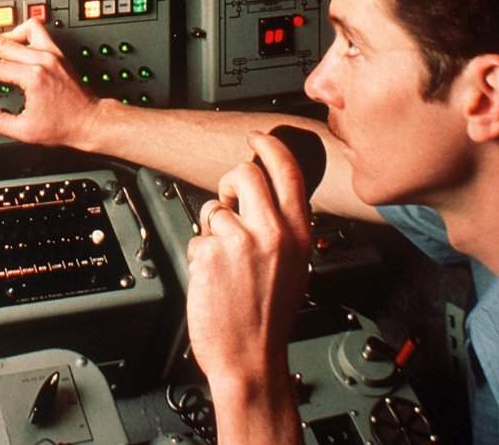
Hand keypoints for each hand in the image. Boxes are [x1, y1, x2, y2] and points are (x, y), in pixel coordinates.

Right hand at [0, 13, 101, 148]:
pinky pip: (40, 33)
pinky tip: (19, 43)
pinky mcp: (60, 55)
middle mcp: (44, 60)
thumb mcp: (25, 131)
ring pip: (27, 28)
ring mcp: (54, 54)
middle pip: (6, 41)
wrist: (90, 122)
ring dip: (10, 33)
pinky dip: (27, 34)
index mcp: (34, 76)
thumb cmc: (66, 125)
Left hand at [185, 132, 311, 393]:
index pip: (288, 171)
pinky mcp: (211, 253)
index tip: (257, 139)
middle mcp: (273, 233)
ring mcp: (240, 241)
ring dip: (212, 228)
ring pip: (215, 208)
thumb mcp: (294, 267)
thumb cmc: (269, 319)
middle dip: (230, 180)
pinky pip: (198, 237)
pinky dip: (200, 253)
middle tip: (228, 197)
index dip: (270, 147)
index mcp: (300, 234)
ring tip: (224, 260)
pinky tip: (212, 278)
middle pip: (245, 173)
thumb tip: (264, 197)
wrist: (249, 359)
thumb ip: (284, 230)